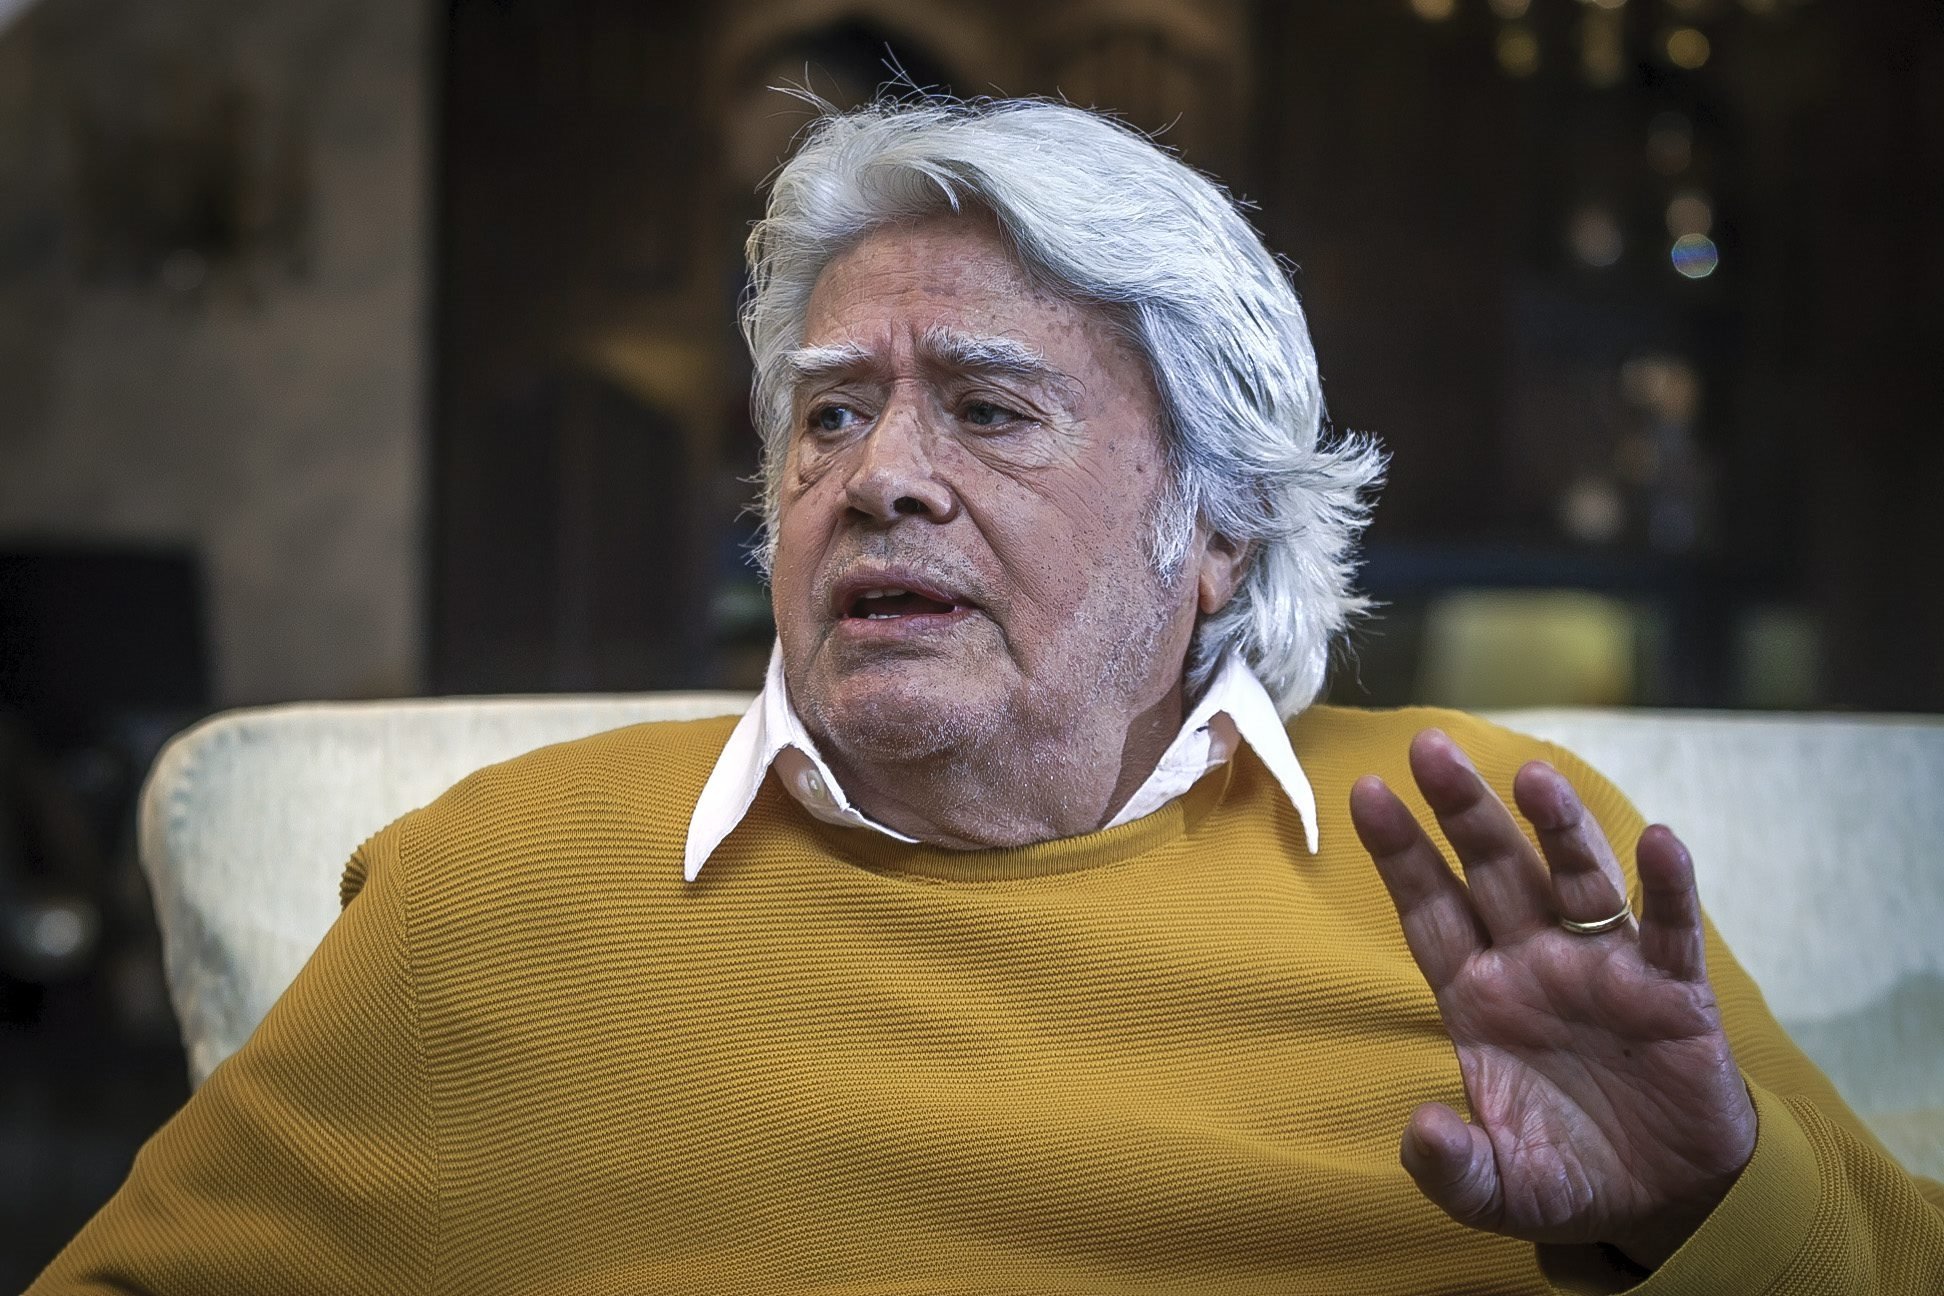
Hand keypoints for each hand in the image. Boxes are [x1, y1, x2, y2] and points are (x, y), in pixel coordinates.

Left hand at [1348, 728, 1756, 1269]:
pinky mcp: (1673, 992)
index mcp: (1477, 996)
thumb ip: (1450, 1167)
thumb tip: (1419, 1130)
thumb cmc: (1565, 1176)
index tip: (1363, 792)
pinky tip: (1658, 842)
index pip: (1429, 910)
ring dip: (1559, 829)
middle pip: (1493, 872)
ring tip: (1534, 778)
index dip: (1399, 853)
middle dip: (1462, 811)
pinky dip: (1666, 887)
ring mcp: (1603, 970)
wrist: (1661, 1202)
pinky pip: (1669, 930)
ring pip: (1576, 881)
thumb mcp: (1496, 1189)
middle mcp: (1533, 965)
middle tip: (1429, 748)